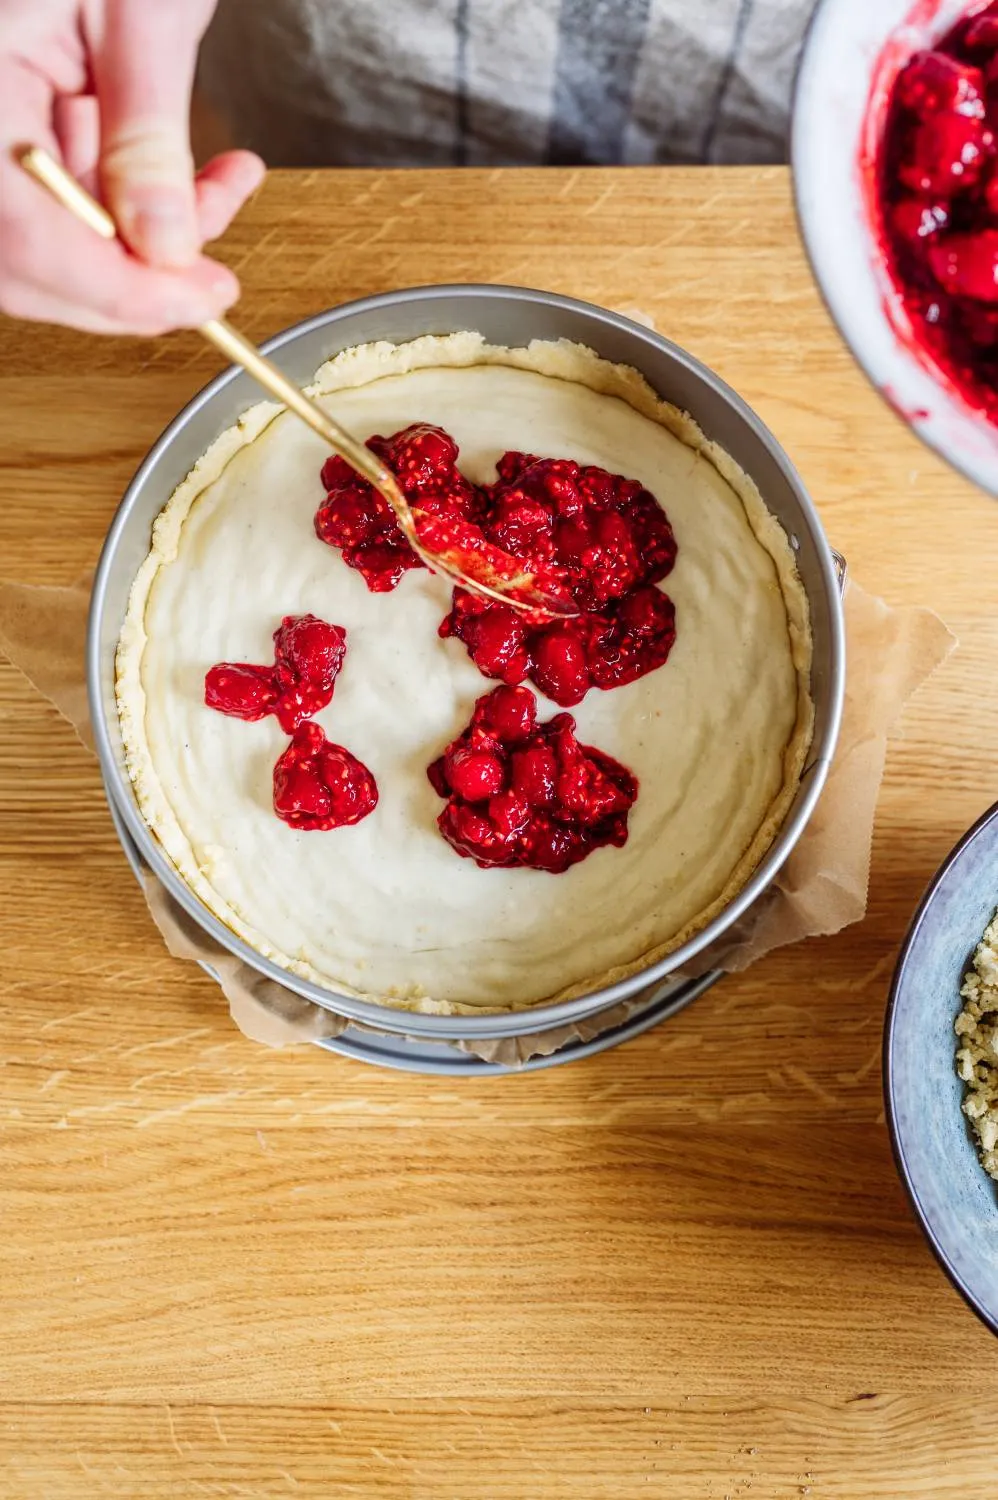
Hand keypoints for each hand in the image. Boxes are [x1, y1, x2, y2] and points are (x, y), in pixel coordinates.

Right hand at [0, 0, 264, 334]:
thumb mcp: (140, 11)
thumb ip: (148, 135)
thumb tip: (166, 246)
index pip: (22, 239)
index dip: (116, 291)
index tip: (198, 299)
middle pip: (22, 265)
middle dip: (129, 283)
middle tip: (210, 279)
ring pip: (45, 245)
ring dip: (142, 244)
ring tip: (220, 188)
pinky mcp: (4, 134)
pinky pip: (57, 205)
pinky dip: (131, 208)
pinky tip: (196, 179)